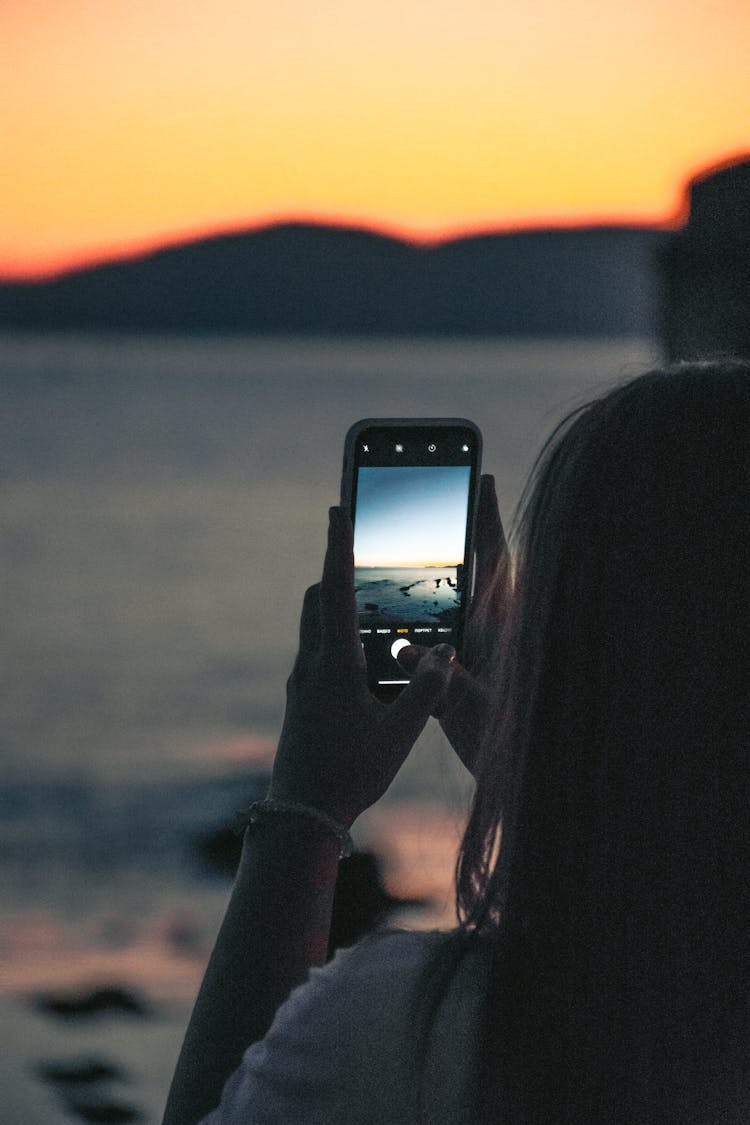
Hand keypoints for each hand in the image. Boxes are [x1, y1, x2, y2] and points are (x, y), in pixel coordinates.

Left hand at [269, 507, 456, 827]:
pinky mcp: (301, 701)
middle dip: (339, 573)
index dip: (338, 547)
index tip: (337, 509)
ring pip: (315, 627)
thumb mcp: (398, 735)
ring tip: (377, 615)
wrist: (300, 817)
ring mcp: (301, 684)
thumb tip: (444, 651)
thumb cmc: (349, 775)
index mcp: (333, 665)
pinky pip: (318, 654)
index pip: (335, 590)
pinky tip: (367, 667)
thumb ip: (425, 691)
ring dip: (339, 609)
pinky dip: (339, 641)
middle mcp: (311, 666)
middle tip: (366, 558)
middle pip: (317, 600)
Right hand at [396, 474, 509, 775]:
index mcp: (500, 628)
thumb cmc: (513, 742)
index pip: (493, 560)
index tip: (483, 477)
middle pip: (464, 570)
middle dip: (447, 534)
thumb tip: (401, 651)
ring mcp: (474, 650)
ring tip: (390, 550)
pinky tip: (384, 619)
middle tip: (425, 495)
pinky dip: (411, 624)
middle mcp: (488, 631)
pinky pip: (432, 638)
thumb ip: (442, 680)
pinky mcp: (460, 674)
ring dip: (423, 581)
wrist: (521, 779)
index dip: (486, 518)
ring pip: (445, 604)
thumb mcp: (477, 709)